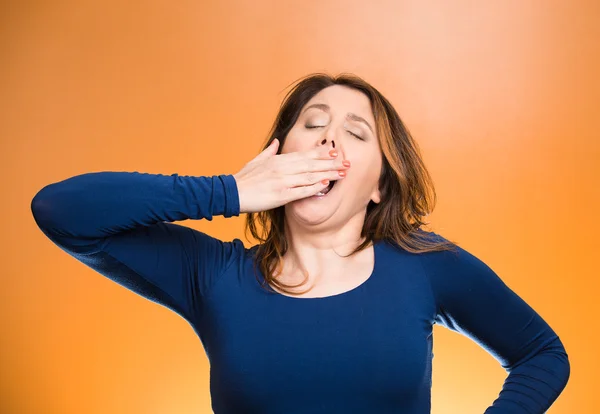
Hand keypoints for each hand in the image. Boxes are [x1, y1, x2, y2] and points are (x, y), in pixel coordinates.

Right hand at [232, 139, 350, 213]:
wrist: (231, 192)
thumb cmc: (243, 178)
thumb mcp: (256, 160)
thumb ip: (269, 151)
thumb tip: (276, 142)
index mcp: (278, 159)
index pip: (304, 154)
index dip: (321, 153)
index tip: (335, 150)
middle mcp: (282, 168)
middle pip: (311, 164)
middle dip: (330, 163)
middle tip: (347, 162)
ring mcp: (282, 181)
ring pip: (309, 176)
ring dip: (327, 174)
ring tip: (342, 173)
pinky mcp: (280, 195)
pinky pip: (301, 191)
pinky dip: (314, 187)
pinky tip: (325, 185)